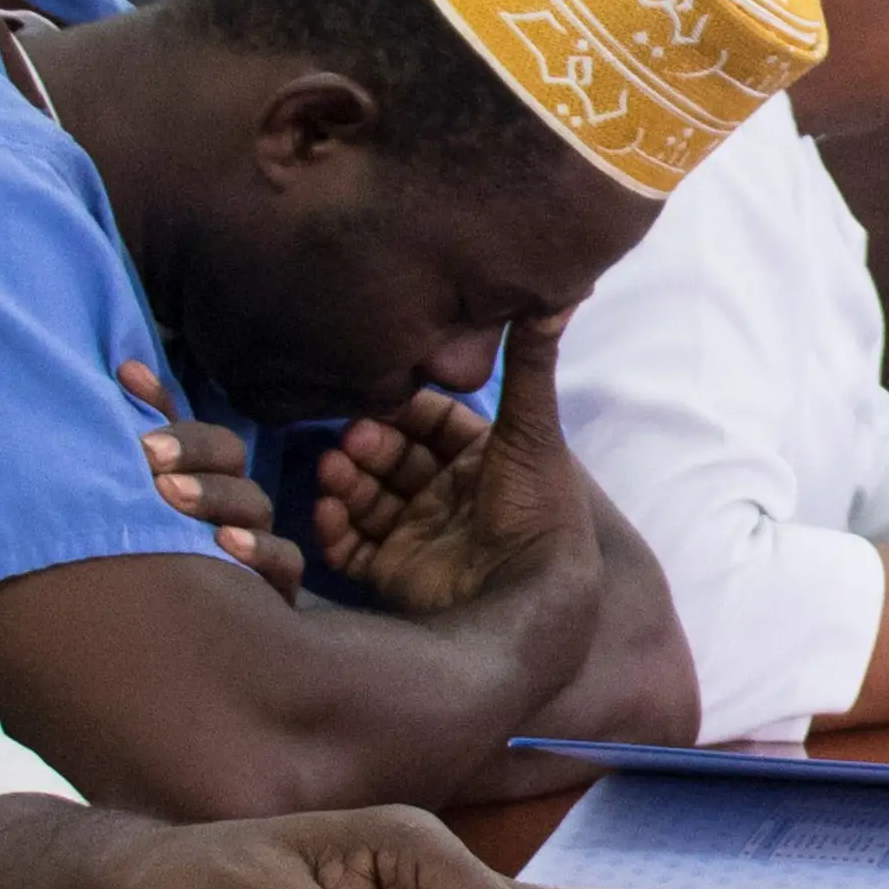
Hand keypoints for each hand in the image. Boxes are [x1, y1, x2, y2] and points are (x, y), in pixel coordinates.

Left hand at [124, 365, 301, 603]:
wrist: (170, 660)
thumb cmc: (139, 576)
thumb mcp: (132, 505)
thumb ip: (133, 442)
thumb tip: (124, 370)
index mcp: (198, 480)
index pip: (199, 436)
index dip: (169, 411)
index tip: (130, 391)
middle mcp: (229, 507)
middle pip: (228, 461)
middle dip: (190, 451)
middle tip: (148, 456)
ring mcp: (254, 545)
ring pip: (252, 505)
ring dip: (213, 495)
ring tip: (169, 497)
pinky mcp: (276, 589)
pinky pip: (282, 562)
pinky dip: (256, 549)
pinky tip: (224, 545)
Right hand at [310, 316, 598, 619]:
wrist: (532, 597)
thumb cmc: (538, 510)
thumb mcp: (533, 428)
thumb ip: (532, 363)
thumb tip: (561, 291)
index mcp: (484, 460)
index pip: (431, 421)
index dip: (403, 409)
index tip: (379, 396)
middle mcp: (449, 496)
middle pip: (392, 457)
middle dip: (368, 444)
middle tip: (351, 439)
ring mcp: (419, 535)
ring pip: (366, 497)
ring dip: (345, 480)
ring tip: (332, 470)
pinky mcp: (395, 574)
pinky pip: (350, 546)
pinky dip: (334, 527)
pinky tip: (327, 509)